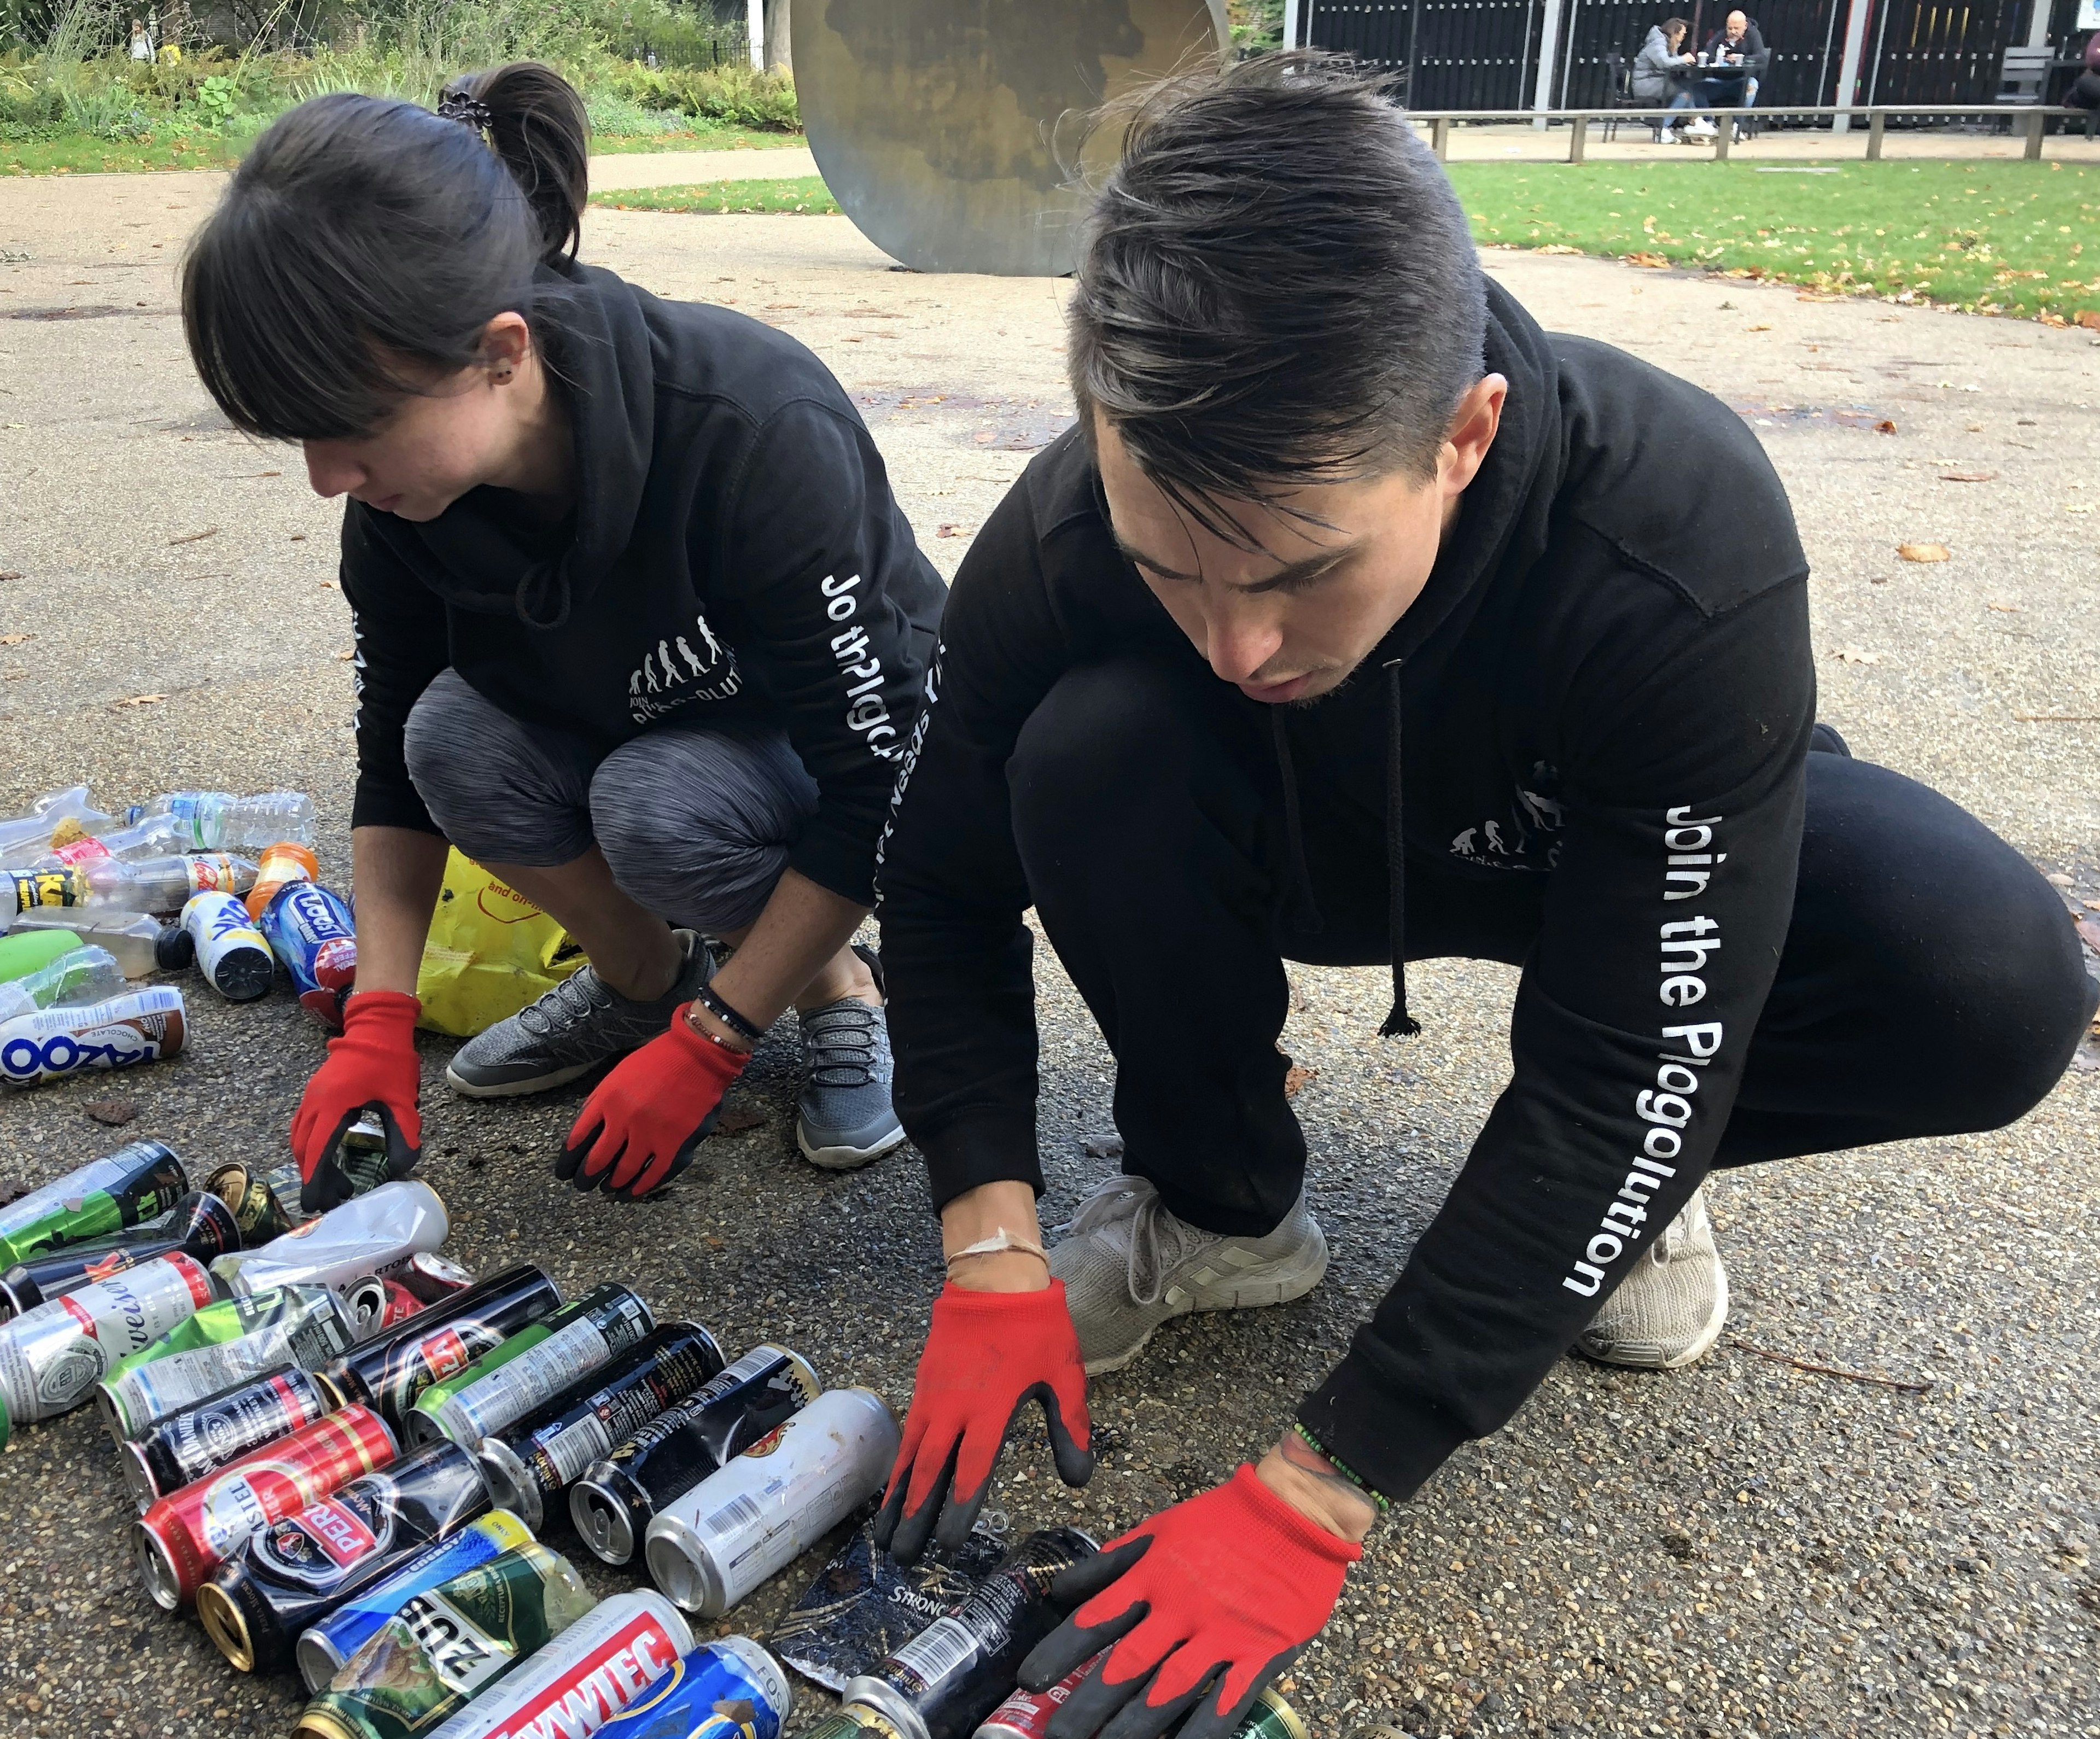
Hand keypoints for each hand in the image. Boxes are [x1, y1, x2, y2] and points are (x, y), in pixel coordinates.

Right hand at [289, 990, 421, 1212]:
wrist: (377, 1028)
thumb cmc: (390, 1062)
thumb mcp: (402, 1101)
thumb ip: (403, 1134)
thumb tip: (404, 1167)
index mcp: (334, 1106)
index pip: (317, 1151)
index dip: (315, 1179)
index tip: (315, 1202)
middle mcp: (315, 1102)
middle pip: (303, 1148)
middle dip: (312, 1175)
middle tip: (327, 1200)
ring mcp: (312, 1096)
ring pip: (299, 1136)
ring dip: (309, 1160)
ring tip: (329, 1182)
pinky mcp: (315, 1092)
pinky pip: (303, 1124)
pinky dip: (308, 1144)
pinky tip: (325, 1155)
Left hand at [557, 1006, 742, 1198]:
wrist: (696, 1055)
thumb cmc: (656, 1062)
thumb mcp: (617, 1075)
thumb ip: (600, 1102)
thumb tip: (585, 1131)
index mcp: (606, 1100)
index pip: (577, 1139)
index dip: (567, 1160)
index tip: (564, 1171)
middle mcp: (623, 1120)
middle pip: (596, 1160)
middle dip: (585, 1178)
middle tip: (582, 1185)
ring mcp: (649, 1133)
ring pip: (623, 1171)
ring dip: (612, 1185)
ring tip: (607, 1189)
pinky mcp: (674, 1143)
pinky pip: (654, 1173)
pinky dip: (641, 1186)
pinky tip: (632, 1192)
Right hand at [873, 1279, 1092, 1562]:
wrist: (994, 1278)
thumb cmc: (1035, 1328)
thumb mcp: (1063, 1375)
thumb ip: (1070, 1428)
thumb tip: (1080, 1481)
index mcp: (991, 1408)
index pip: (972, 1469)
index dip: (960, 1509)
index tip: (950, 1545)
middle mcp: (955, 1408)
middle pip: (931, 1471)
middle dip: (917, 1517)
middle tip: (904, 1558)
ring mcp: (933, 1396)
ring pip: (910, 1456)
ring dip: (897, 1498)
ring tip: (883, 1536)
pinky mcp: (923, 1385)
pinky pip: (908, 1434)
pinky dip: (898, 1465)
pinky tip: (893, 1487)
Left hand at [1020, 1466, 1360, 1738]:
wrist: (1293, 1512)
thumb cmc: (1223, 1520)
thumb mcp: (1160, 1530)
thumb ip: (1113, 1563)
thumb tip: (1064, 1589)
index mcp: (1152, 1575)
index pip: (1096, 1619)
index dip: (1060, 1652)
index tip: (1029, 1681)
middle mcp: (1180, 1608)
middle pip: (1125, 1664)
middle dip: (1087, 1706)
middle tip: (1057, 1737)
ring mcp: (1220, 1634)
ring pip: (1167, 1690)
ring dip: (1132, 1728)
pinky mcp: (1258, 1654)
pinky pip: (1225, 1703)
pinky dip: (1200, 1733)